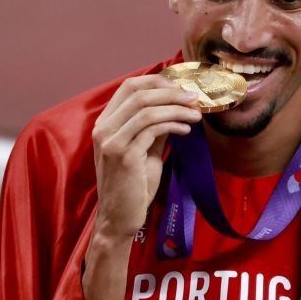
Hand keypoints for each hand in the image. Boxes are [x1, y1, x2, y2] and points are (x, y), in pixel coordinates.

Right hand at [91, 74, 200, 239]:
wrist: (120, 218)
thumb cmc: (133, 185)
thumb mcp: (144, 149)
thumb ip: (155, 126)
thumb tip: (177, 105)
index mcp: (105, 122)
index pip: (129, 86)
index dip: (157, 81)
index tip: (182, 86)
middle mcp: (103, 128)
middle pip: (139, 93)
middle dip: (172, 92)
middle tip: (195, 98)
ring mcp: (111, 141)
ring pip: (147, 109)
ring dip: (177, 108)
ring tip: (196, 114)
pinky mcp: (124, 155)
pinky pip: (152, 129)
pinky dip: (173, 124)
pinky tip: (186, 129)